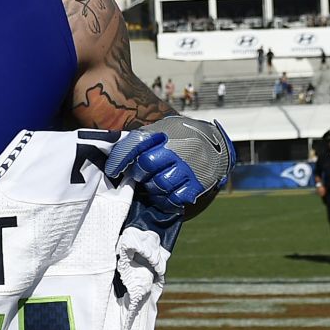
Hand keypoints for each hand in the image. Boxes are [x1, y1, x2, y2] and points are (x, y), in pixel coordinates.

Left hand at [105, 116, 233, 245]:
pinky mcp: (197, 184)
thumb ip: (140, 141)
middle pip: (146, 165)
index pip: (136, 143)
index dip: (120, 159)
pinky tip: (165, 194)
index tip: (112, 171)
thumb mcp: (161, 130)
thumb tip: (113, 159)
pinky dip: (166, 199)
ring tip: (154, 184)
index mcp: (165, 133)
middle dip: (139, 173)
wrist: (217, 143)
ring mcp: (189, 168)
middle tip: (142, 175)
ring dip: (152, 188)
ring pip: (160, 184)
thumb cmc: (180, 138)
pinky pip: (175, 199)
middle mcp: (177, 149)